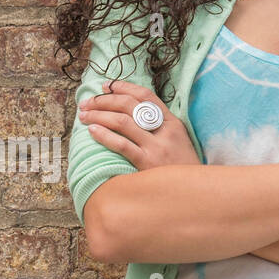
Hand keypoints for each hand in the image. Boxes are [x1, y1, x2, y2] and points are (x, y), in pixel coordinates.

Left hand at [76, 78, 200, 170]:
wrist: (194, 191)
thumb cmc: (181, 168)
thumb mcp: (178, 141)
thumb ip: (160, 127)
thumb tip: (131, 115)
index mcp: (173, 122)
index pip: (146, 96)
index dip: (123, 87)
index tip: (106, 86)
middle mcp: (164, 131)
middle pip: (129, 105)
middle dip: (104, 100)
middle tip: (87, 102)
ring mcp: (156, 146)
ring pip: (122, 122)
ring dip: (99, 115)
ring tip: (84, 116)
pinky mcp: (146, 163)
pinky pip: (122, 144)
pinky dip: (104, 135)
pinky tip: (92, 131)